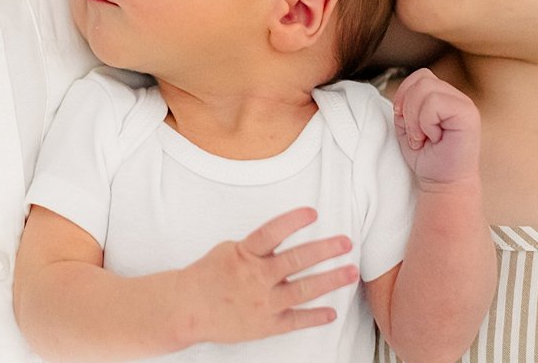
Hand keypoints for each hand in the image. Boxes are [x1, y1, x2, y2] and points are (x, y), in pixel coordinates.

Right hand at [176, 207, 356, 345]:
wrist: (187, 309)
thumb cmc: (207, 276)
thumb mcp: (228, 250)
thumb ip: (256, 247)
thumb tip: (281, 238)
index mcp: (245, 255)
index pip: (272, 232)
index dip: (292, 221)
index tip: (313, 213)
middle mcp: (256, 278)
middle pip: (296, 261)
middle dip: (325, 250)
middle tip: (345, 243)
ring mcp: (263, 303)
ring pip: (303, 290)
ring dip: (330, 281)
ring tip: (350, 272)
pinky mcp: (265, 325)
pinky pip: (295, 321)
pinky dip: (315, 317)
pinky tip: (331, 313)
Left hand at [393, 67, 481, 188]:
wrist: (443, 184)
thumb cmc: (428, 158)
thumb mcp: (407, 126)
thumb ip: (405, 106)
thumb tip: (402, 96)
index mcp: (444, 97)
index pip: (420, 76)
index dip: (404, 93)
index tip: (401, 118)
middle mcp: (456, 97)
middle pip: (421, 79)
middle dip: (408, 108)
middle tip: (416, 134)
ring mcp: (464, 104)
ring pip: (426, 88)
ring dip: (416, 117)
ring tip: (424, 137)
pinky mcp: (469, 114)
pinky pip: (435, 103)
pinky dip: (426, 122)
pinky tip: (434, 138)